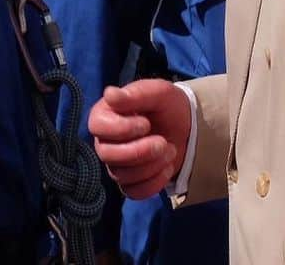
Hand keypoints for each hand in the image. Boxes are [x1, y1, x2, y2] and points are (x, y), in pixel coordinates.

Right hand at [88, 79, 190, 198]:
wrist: (186, 127)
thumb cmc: (167, 105)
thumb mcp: (158, 92)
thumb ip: (135, 93)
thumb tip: (109, 93)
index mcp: (106, 114)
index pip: (97, 126)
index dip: (121, 128)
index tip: (145, 123)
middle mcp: (105, 142)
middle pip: (107, 155)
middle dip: (139, 151)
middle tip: (162, 142)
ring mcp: (116, 165)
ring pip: (122, 175)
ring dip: (151, 164)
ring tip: (171, 149)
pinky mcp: (130, 183)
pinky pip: (134, 192)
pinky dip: (154, 182)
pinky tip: (167, 167)